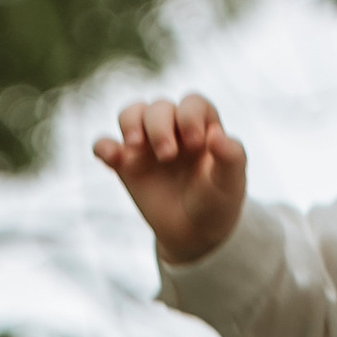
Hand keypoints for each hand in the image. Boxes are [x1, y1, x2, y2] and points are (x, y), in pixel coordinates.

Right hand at [93, 93, 248, 265]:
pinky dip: (104, 146)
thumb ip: (232, 157)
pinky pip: (105, 144)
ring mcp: (146, 143)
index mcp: (200, 124)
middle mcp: (172, 127)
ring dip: (130, 124)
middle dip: (160, 126)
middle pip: (159, 107)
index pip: (192, 103)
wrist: (195, 233)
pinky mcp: (125, 163)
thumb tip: (218, 135)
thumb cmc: (217, 201)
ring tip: (135, 147)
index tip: (194, 143)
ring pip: (131, 114)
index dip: (190, 116)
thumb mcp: (231, 182)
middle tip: (167, 156)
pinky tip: (110, 157)